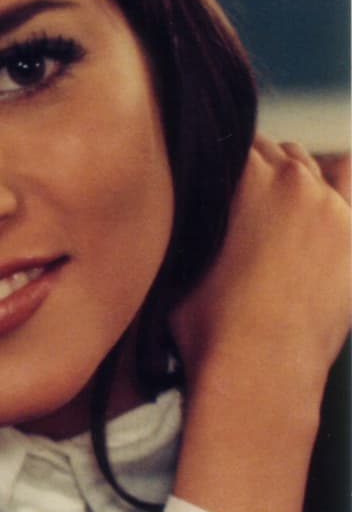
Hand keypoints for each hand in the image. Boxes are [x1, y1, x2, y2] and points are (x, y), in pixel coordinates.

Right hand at [172, 138, 349, 398]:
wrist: (260, 370)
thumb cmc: (209, 327)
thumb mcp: (178, 263)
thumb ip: (188, 219)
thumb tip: (182, 200)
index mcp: (242, 178)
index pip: (230, 141)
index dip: (219, 161)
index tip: (213, 182)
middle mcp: (290, 180)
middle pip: (272, 152)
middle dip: (256, 171)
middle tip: (241, 204)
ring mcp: (330, 204)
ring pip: (309, 165)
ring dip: (292, 178)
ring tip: (276, 209)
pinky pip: (349, 184)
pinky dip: (335, 185)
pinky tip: (320, 206)